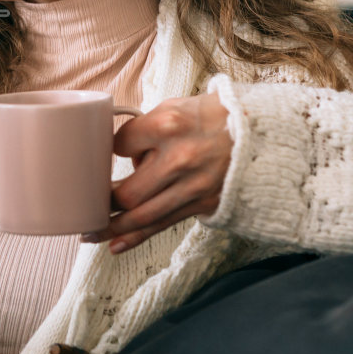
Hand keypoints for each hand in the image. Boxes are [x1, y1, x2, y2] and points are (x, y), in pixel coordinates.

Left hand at [81, 92, 233, 253]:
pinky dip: (136, 238)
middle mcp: (179, 159)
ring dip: (111, 227)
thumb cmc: (216, 117)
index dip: (108, 150)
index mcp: (169, 125)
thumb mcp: (178, 107)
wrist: (265, 136)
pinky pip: (163, 225)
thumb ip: (147, 128)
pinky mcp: (203, 204)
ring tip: (89, 233)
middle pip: (127, 192)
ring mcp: (192, 186)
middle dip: (103, 201)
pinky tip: (115, 245)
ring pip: (141, 216)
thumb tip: (124, 153)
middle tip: (87, 203)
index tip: (107, 154)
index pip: (120, 144)